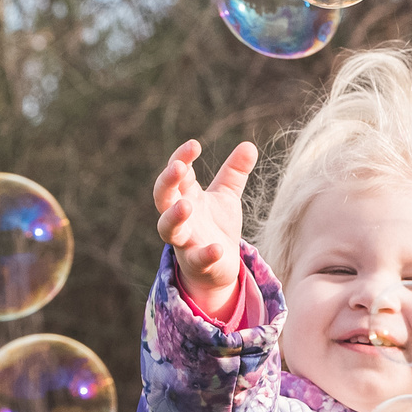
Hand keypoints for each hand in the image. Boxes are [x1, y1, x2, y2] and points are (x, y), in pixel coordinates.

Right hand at [153, 138, 257, 309]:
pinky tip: (218, 248)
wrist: (219, 266)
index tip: (195, 145)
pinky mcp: (197, 262)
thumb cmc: (216, 225)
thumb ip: (234, 172)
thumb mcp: (226, 196)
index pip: (176, 173)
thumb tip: (249, 145)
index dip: (181, 158)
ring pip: (167, 228)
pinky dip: (206, 253)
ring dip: (173, 216)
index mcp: (185, 195)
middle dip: (167, 181)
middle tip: (177, 166)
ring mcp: (185, 240)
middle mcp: (180, 216)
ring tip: (186, 205)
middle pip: (162, 196)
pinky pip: (197, 258)